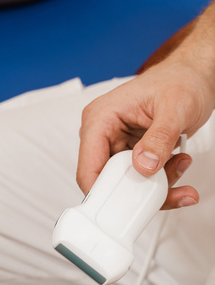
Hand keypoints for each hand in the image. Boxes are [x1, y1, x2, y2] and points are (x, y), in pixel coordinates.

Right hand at [77, 57, 214, 208]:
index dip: (102, 193)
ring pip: (128, 184)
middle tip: (165, 188)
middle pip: (108, 182)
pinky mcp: (132, 155)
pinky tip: (179, 166)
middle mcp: (104, 134)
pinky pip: (141, 180)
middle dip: (139, 190)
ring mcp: (118, 146)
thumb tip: (144, 165)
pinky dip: (162, 181)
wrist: (195, 77)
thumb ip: (159, 139)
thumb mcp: (174, 108)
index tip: (122, 207)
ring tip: (180, 166)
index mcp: (100, 119)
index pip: (89, 168)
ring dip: (157, 185)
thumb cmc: (181, 80)